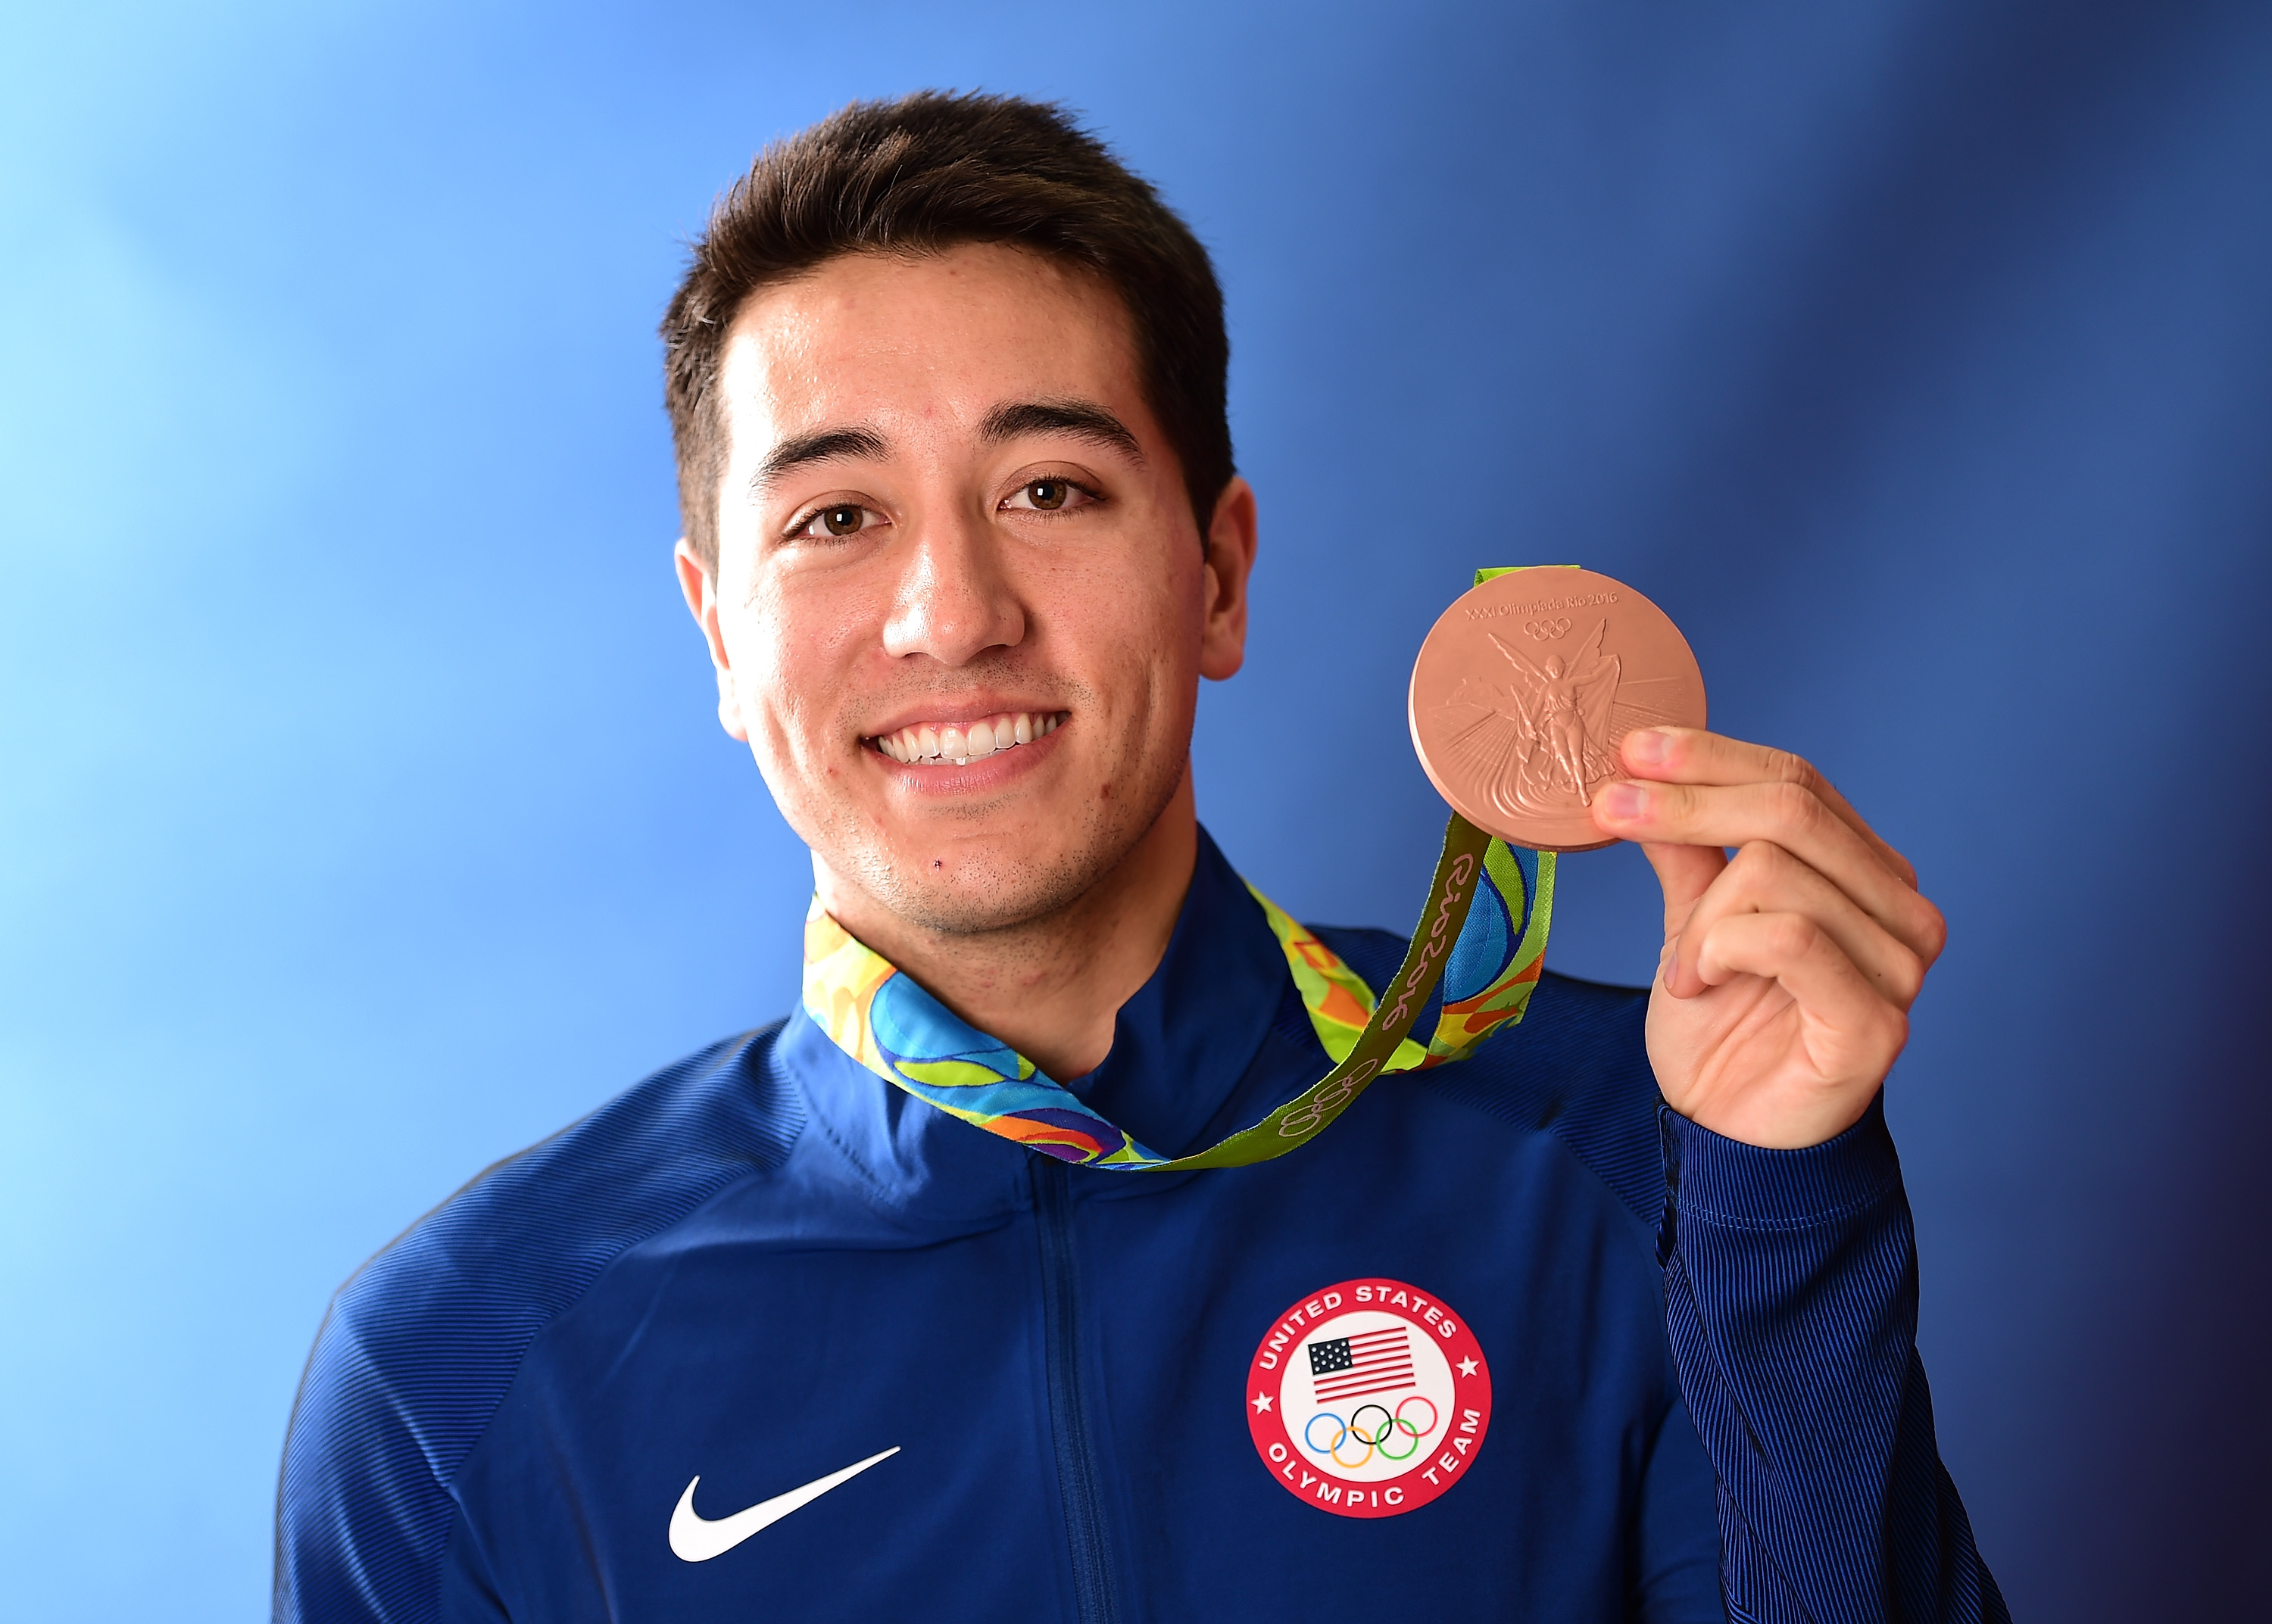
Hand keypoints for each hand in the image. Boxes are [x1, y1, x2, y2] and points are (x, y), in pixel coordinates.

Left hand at [1588, 728, 1945, 1149]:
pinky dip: (1721, 949)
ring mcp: (1899, 965)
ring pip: (1778, 871)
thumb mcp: (1690, 921)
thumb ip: (1688, 851)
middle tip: (1608, 808)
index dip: (1710, 758)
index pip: (1798, 781)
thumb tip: (1645, 770)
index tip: (1630, 748)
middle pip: (1791, 809)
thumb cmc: (1720, 1031)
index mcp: (1865, 872)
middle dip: (1685, 803)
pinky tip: (1698, 984)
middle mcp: (1899, 908)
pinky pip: (1790, 936)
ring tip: (1683, 970)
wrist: (1727, 1136)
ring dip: (1700, 918)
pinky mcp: (1877, 1021)